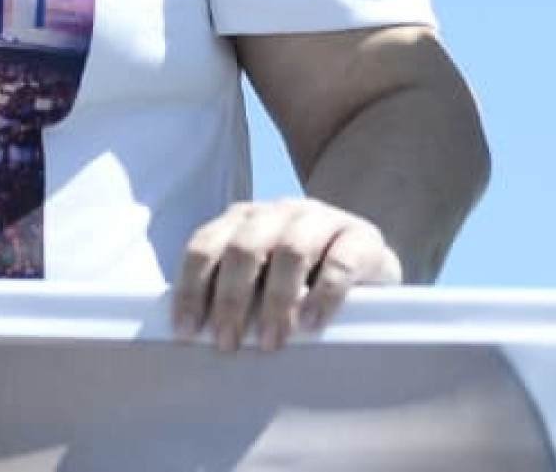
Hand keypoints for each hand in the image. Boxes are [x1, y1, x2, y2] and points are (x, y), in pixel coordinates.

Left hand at [172, 199, 400, 350]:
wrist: (368, 269)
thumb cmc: (301, 286)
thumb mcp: (261, 284)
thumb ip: (233, 297)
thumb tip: (195, 338)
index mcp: (244, 221)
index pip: (206, 245)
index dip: (192, 288)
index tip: (187, 333)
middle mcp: (279, 212)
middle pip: (244, 247)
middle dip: (231, 299)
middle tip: (228, 343)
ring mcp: (322, 219)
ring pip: (290, 249)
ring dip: (275, 300)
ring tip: (271, 342)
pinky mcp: (362, 238)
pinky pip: (340, 261)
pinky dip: (323, 295)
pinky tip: (312, 325)